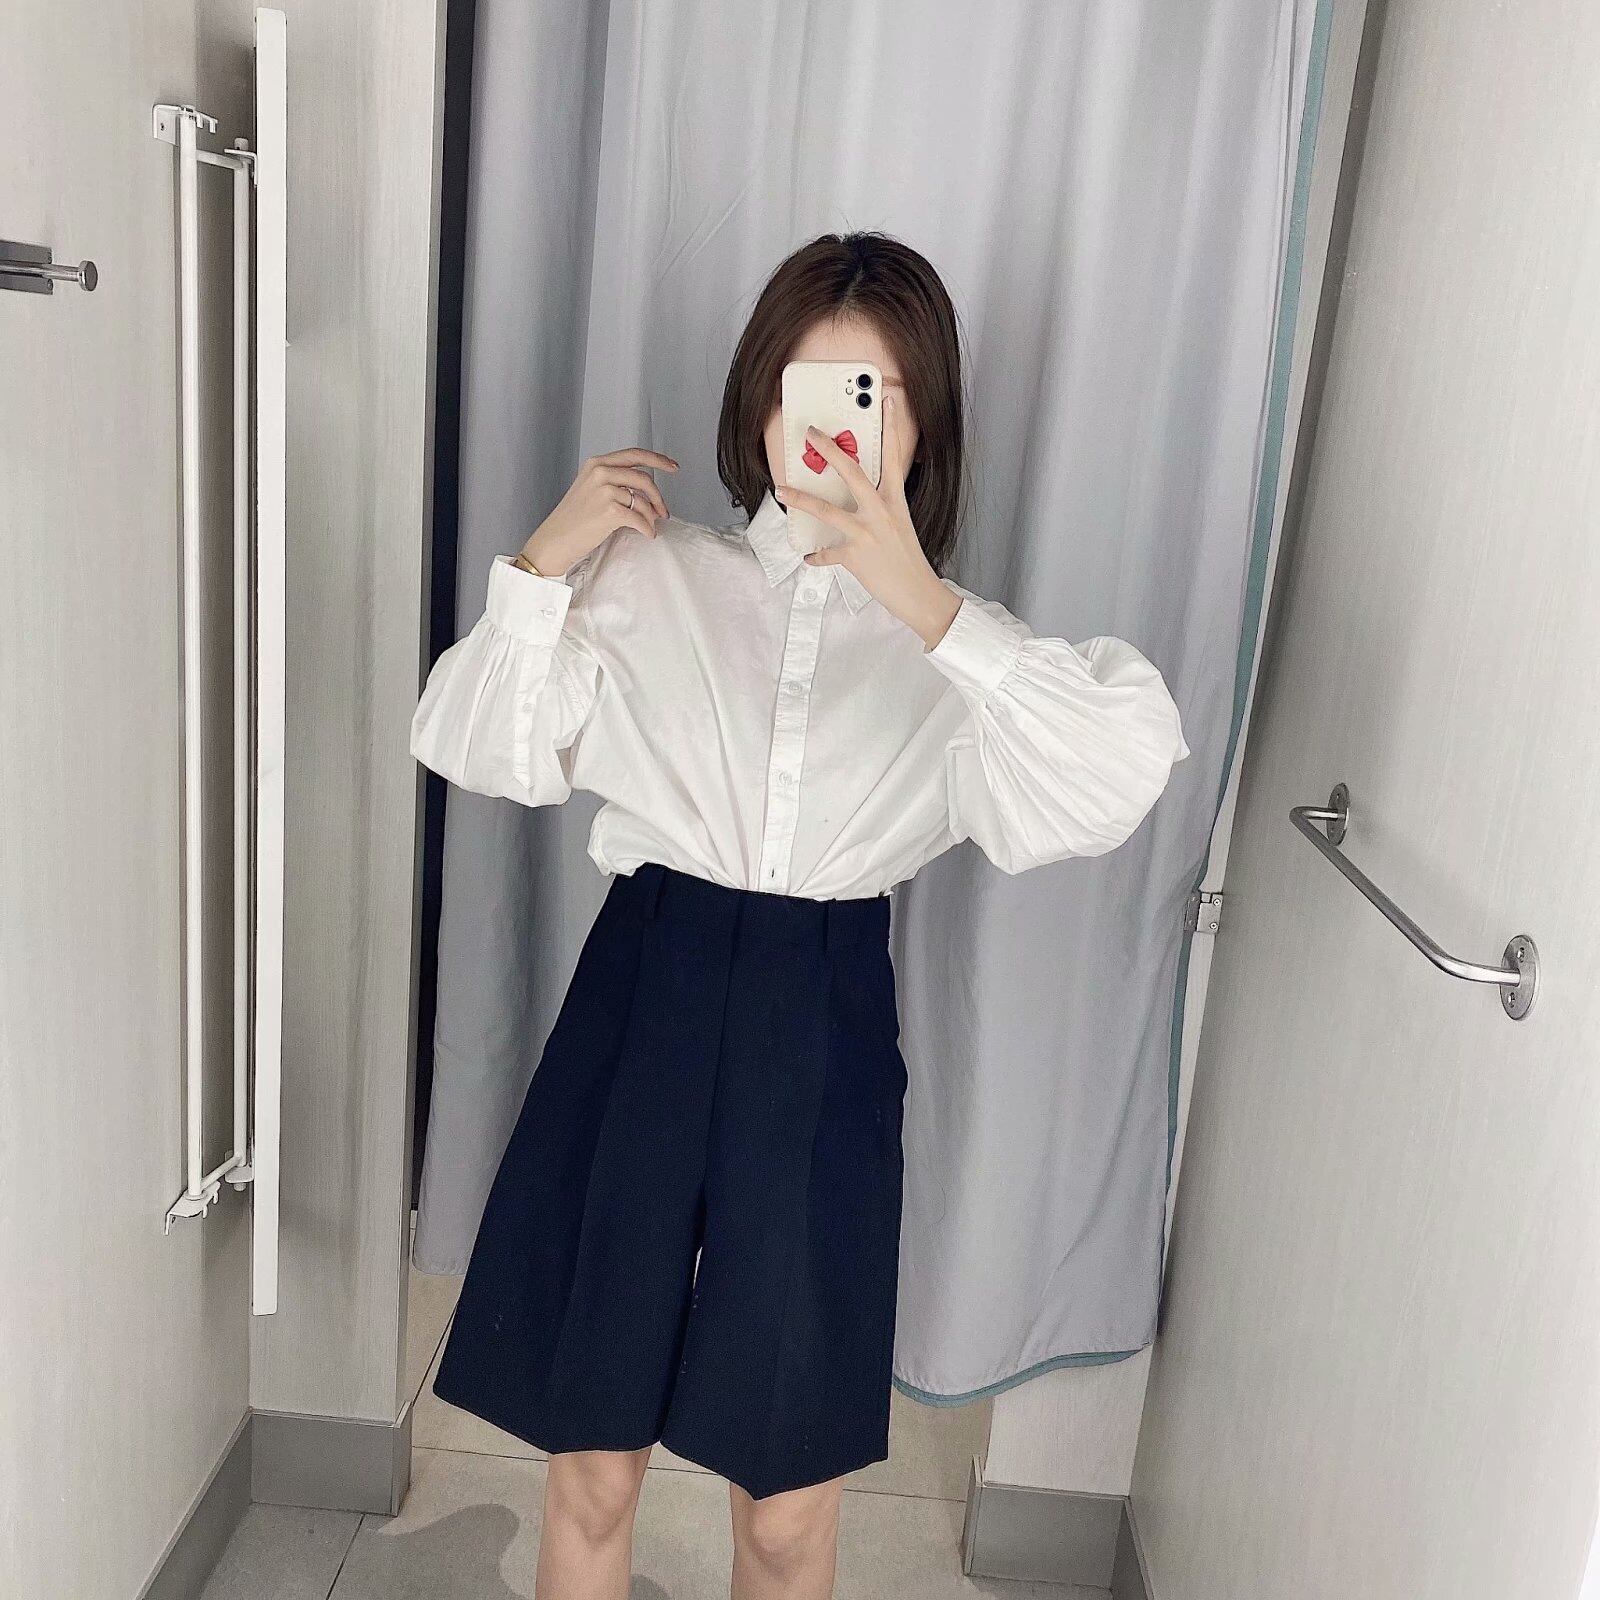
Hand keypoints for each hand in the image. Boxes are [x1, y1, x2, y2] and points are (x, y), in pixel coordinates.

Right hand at [521, 447, 677, 575]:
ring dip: (651, 517)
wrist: (556, 539)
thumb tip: (645, 491)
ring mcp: (605, 491)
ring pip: (643, 501)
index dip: (658, 460)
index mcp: (597, 464)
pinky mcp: (610, 510)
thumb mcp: (590, 488)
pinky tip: (647, 534)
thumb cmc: (574, 518)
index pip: (635, 455)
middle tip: (663, 511)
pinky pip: (640, 518)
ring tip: (650, 526)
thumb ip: (614, 480)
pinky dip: (647, 528)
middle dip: (658, 497)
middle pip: (644, 478)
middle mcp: (601, 472)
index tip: (673, 467)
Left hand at [773, 398, 960, 649]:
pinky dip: (816, 557)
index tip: (887, 401)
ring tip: (782, 490)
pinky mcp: (856, 556)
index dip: (891, 427)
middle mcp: (882, 512)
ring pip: (829, 510)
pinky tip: (808, 557)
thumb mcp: (899, 526)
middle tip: (811, 433)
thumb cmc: (907, 560)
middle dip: (830, 450)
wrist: (917, 593)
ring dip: (802, 499)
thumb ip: (880, 508)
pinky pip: (827, 554)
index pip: (896, 457)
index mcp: (895, 501)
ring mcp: (868, 533)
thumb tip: (858, 500)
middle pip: (853, 472)